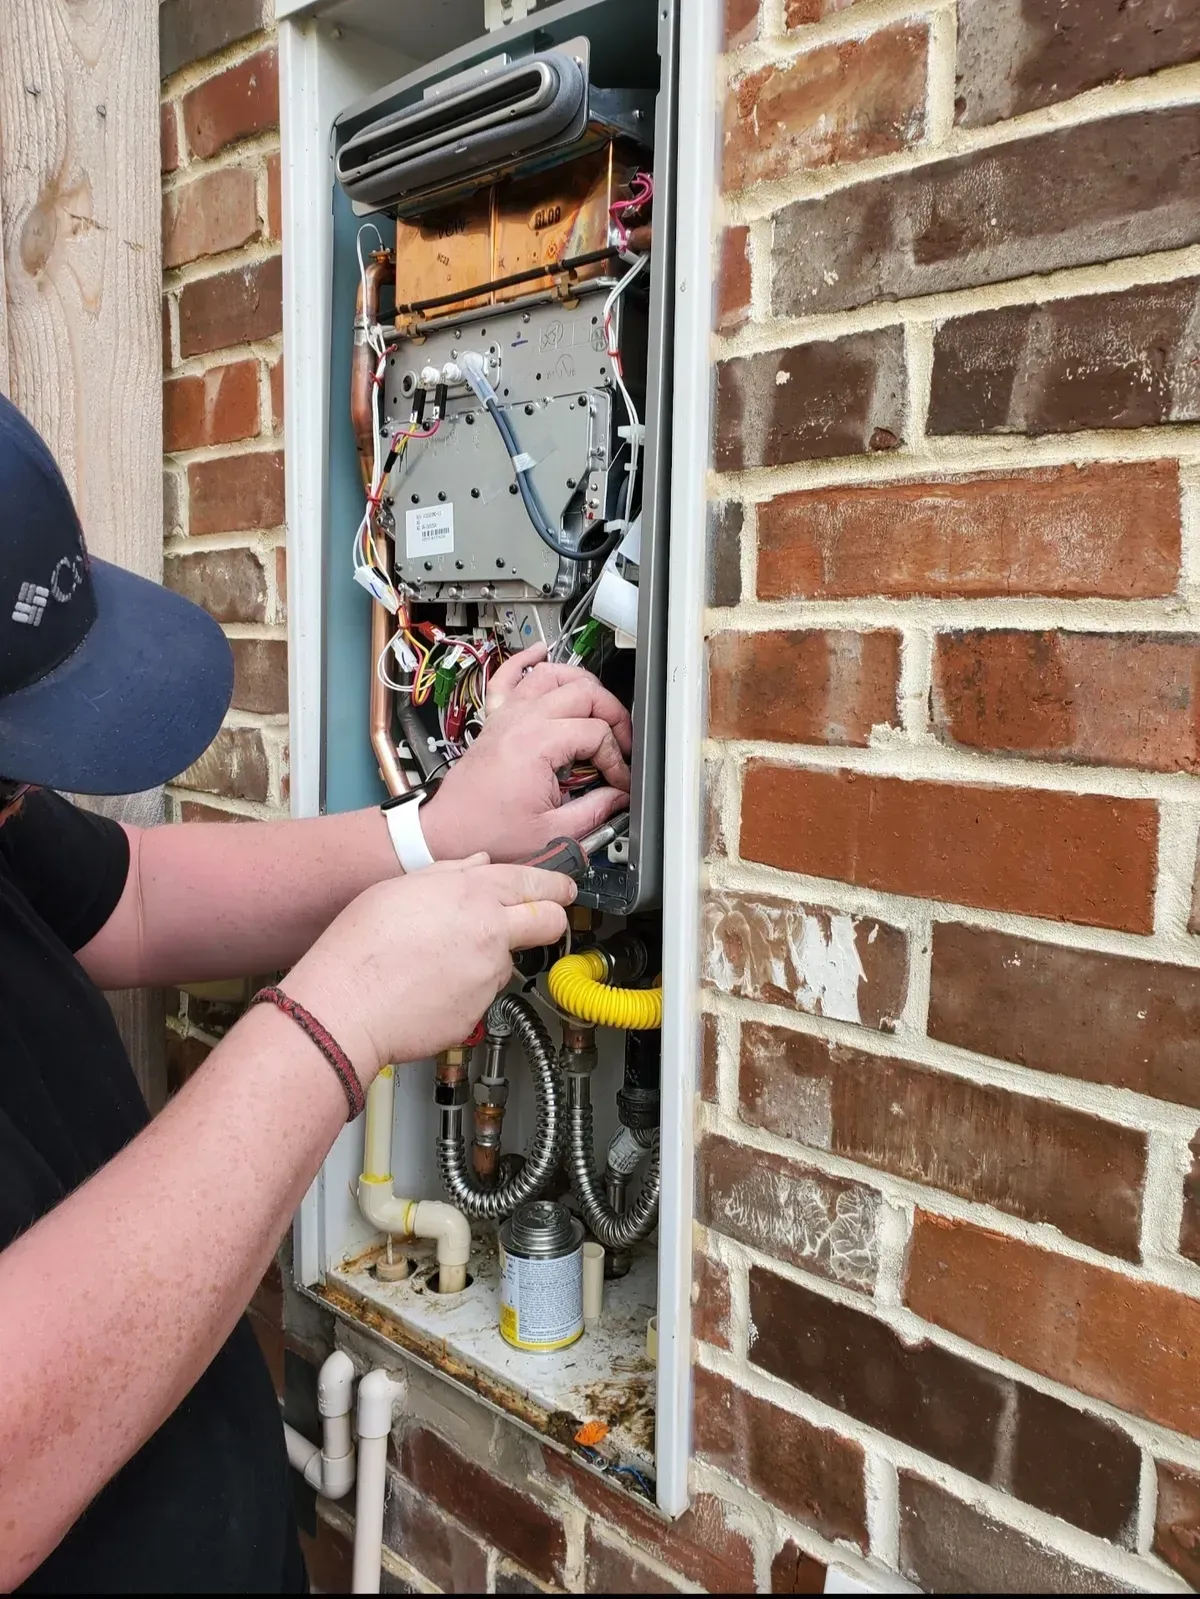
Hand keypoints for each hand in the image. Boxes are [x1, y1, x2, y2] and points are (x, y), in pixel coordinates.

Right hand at [282, 857, 573, 1080]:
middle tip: (537, 919)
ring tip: (440, 961)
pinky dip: (464, 991)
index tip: (562, 888)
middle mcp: (490, 933)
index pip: (536, 883)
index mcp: (472, 894)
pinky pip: (481, 996)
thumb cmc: (360, 946)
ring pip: (507, 962)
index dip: (555, 885)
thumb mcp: (400, 886)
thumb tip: (477, 864)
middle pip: (550, 922)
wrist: (344, 1006)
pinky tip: (430, 987)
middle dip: (550, 918)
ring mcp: (488, 977)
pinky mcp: (478, 1013)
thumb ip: (449, 872)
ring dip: (488, 959)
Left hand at [420, 645, 632, 863]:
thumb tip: (619, 797)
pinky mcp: (495, 719)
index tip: (619, 782)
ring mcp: (507, 715)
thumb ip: (594, 810)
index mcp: (537, 745)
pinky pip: (508, 676)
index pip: (597, 734)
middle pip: (583, 693)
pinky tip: (541, 652)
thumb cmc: (487, 832)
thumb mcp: (552, 832)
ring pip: (552, 674)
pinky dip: (526, 660)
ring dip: (582, 684)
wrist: (447, 832)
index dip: (617, 759)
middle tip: (622, 743)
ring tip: (600, 708)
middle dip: (613, 716)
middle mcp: (521, 720)